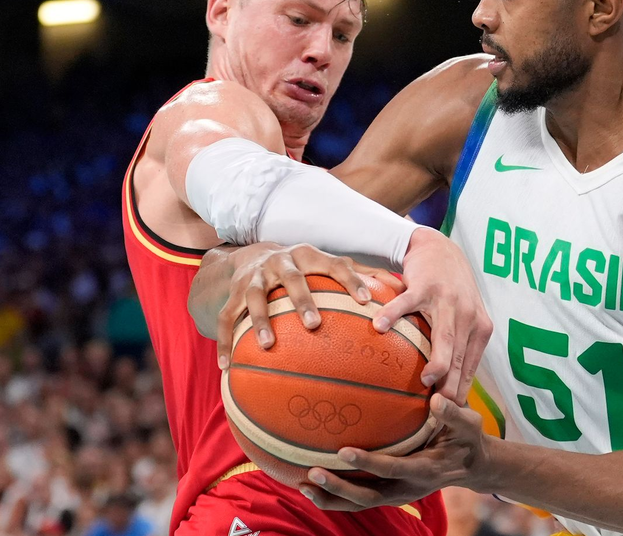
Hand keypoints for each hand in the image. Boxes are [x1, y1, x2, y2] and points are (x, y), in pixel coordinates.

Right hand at [214, 243, 403, 369]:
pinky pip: (225, 318)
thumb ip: (360, 275)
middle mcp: (280, 262)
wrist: (252, 255)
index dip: (350, 280)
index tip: (365, 302)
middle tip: (315, 324)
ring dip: (259, 320)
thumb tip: (398, 289)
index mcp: (309, 255)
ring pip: (255, 298)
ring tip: (268, 346)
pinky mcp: (232, 293)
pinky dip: (224, 342)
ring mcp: (254, 278)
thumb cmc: (304, 268)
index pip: (335, 264)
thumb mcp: (327, 264)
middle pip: (292, 279)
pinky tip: (226, 367)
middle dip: (302, 300)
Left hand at [298, 394, 489, 509]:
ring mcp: (398, 495)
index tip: (343, 451)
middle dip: (339, 487)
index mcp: (425, 470)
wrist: (473, 466)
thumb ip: (453, 413)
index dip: (368, 463)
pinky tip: (313, 485)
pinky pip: (360, 500)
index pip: (392, 469)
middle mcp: (409, 489)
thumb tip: (435, 399)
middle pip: (368, 496)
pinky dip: (336, 497)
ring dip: (332, 497)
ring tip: (304, 485)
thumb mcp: (469, 424)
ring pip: (360, 503)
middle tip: (312, 473)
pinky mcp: (390, 494)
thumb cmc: (468, 439)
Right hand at [371, 228, 492, 404]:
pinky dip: (393, 315)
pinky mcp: (424, 285)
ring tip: (423, 380)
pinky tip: (379, 327)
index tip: (451, 413)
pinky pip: (407, 303)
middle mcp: (467, 314)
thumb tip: (450, 390)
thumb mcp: (466, 319)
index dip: (462, 390)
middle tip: (439, 407)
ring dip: (436, 359)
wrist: (440, 249)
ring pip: (444, 335)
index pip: (471, 365)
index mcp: (479, 327)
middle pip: (460, 356)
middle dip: (452, 384)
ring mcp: (446, 299)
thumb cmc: (450, 292)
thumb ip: (461, 347)